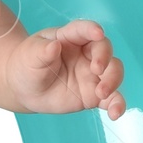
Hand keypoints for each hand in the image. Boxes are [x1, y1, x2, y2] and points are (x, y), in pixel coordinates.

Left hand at [7, 19, 126, 119]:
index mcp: (70, 37)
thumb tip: (54, 46)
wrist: (25, 89)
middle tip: (97, 69)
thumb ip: (42, 50)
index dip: (91, 29)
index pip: (83, 30)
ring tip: (102, 93)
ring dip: (113, 81)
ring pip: (113, 72)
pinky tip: (115, 113)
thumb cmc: (28, 65)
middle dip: (105, 58)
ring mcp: (92, 74)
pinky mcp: (94, 94)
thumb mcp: (30, 55)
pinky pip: (111, 98)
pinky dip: (117, 105)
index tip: (97, 32)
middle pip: (104, 50)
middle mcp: (86, 54)